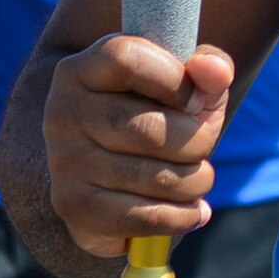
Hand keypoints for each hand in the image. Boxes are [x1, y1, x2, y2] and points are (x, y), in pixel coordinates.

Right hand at [43, 36, 233, 259]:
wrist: (118, 164)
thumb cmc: (162, 110)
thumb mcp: (190, 82)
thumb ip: (210, 67)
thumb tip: (215, 71)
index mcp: (87, 67)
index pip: (127, 59)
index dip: (175, 80)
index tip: (197, 101)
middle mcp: (64, 110)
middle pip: (145, 128)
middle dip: (194, 141)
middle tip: (205, 146)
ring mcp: (63, 160)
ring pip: (145, 175)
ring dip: (192, 181)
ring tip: (200, 178)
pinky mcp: (71, 205)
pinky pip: (135, 217)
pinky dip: (178, 217)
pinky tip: (195, 212)